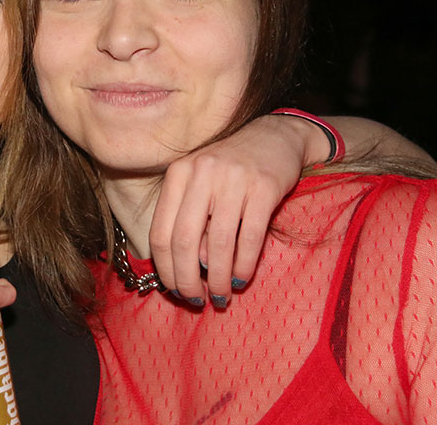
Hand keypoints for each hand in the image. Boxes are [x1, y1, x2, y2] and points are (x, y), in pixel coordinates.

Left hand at [149, 115, 310, 305]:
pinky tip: (242, 278)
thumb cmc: (230, 169)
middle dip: (187, 279)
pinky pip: (249, 237)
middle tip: (196, 300)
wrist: (275, 136)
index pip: (160, 231)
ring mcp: (233, 179)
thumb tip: (190, 270)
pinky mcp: (264, 187)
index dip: (165, 268)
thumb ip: (189, 222)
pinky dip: (244, 265)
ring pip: (218, 243)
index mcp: (178, 174)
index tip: (174, 290)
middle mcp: (201, 173)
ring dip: (219, 278)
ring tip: (222, 296)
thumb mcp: (201, 186)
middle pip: (183, 240)